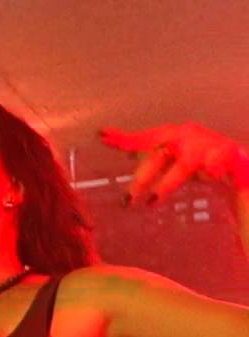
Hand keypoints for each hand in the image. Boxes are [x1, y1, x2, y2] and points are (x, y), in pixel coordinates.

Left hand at [100, 123, 248, 205]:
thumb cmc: (199, 157)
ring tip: (153, 201)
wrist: (237, 160)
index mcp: (172, 135)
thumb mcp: (172, 155)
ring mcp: (208, 145)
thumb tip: (127, 155)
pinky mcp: (228, 155)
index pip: (144, 138)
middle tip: (127, 200)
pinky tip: (210, 177)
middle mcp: (188, 136)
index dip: (124, 139)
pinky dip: (213, 170)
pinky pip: (217, 164)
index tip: (102, 136)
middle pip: (159, 155)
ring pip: (183, 167)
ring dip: (167, 185)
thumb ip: (152, 156)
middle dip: (142, 178)